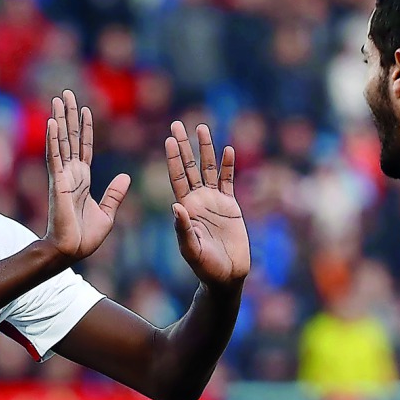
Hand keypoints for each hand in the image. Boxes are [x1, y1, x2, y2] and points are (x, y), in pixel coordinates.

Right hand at [42, 89, 129, 264]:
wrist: (71, 252)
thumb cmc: (85, 237)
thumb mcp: (108, 213)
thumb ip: (115, 194)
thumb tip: (125, 177)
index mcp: (83, 180)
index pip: (84, 148)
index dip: (84, 129)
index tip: (85, 110)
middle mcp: (71, 174)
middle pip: (70, 138)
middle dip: (69, 116)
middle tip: (66, 93)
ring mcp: (63, 177)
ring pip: (61, 142)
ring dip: (60, 119)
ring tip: (58, 99)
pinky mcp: (58, 183)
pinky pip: (55, 157)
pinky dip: (53, 139)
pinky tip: (52, 122)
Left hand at [165, 121, 249, 290]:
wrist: (226, 275)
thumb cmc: (205, 267)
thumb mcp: (191, 250)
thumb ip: (183, 229)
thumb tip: (175, 207)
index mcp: (185, 208)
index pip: (177, 178)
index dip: (174, 159)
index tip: (169, 140)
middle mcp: (198, 200)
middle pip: (190, 167)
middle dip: (184, 146)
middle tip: (177, 124)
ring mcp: (214, 201)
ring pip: (209, 169)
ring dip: (206, 149)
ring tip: (202, 128)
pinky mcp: (230, 206)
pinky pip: (228, 181)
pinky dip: (228, 166)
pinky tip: (228, 150)